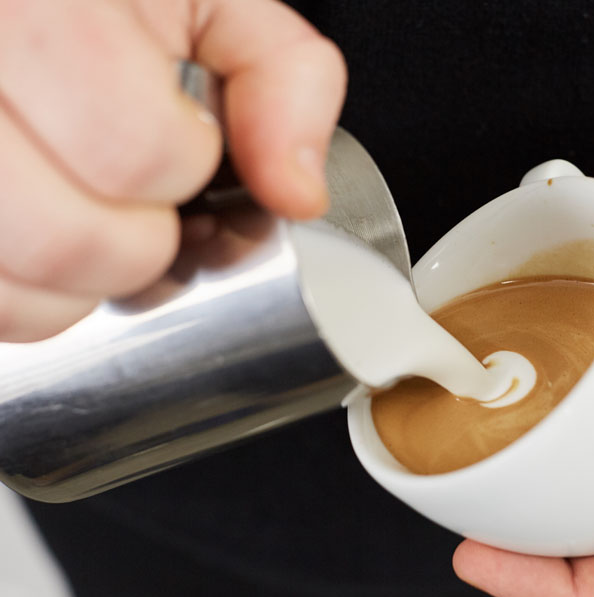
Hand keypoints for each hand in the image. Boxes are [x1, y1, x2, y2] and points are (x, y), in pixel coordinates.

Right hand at [0, 0, 345, 341]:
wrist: (29, 20)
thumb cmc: (104, 7)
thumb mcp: (208, 4)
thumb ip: (283, 74)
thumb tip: (297, 194)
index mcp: (42, 15)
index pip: (133, 149)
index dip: (180, 167)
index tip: (182, 144)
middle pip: (64, 241)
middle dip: (135, 246)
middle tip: (140, 204)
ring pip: (7, 289)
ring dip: (74, 285)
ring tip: (87, 223)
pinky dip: (22, 302)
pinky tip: (39, 242)